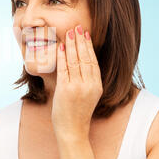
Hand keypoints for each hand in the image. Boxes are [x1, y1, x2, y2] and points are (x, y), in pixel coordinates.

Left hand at [51, 25, 102, 140]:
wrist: (72, 131)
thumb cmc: (77, 113)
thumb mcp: (88, 95)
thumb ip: (86, 79)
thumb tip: (80, 61)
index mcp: (97, 86)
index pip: (93, 61)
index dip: (89, 46)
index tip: (85, 34)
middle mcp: (89, 85)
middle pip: (85, 57)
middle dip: (80, 40)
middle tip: (77, 27)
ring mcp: (77, 87)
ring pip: (75, 61)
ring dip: (71, 45)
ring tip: (69, 32)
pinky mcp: (65, 90)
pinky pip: (64, 69)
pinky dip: (62, 56)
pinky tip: (61, 47)